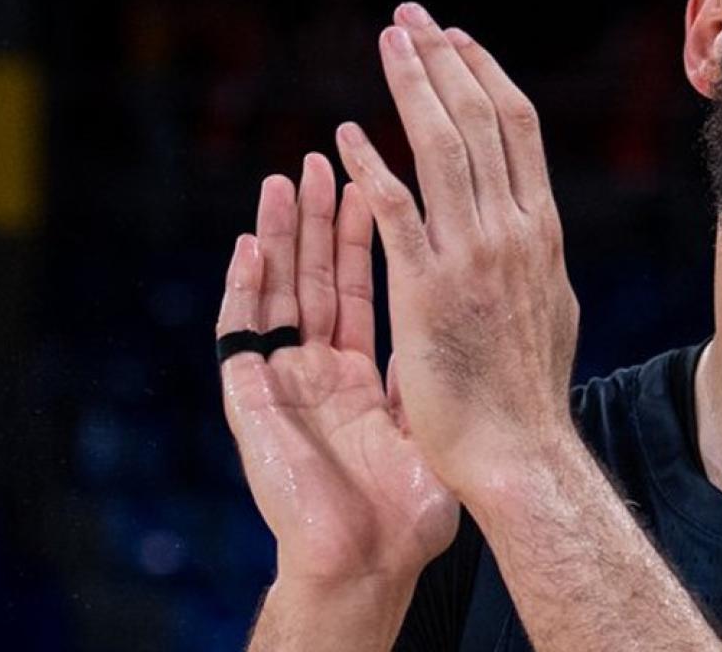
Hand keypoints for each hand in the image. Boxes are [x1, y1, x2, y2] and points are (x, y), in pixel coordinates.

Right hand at [215, 155, 458, 586]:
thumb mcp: (428, 428)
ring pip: (275, 293)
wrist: (367, 564)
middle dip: (318, 215)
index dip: (362, 234)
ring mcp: (282, 384)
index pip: (359, 285)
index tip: (372, 177)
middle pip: (313, 276)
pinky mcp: (251, 402)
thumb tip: (480, 332)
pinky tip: (250, 244)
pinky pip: (241, 336)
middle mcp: (316, 371)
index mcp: (357, 374)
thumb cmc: (407, 512)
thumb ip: (435, 377)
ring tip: (285, 177)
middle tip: (325, 156)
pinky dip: (244, 288)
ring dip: (280, 235)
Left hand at [333, 3, 579, 497]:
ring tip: (387, 43)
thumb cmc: (531, 389)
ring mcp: (473, 256)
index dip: (483, 74)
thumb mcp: (552, 303)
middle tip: (411, 17)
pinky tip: (343, 139)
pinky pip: (397, 212)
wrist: (522, 449)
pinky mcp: (429, 290)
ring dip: (412, 87)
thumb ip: (534, 255)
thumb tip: (530, 222)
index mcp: (541, 228)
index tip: (456, 38)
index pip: (516, 127)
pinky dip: (370, 168)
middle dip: (444, 59)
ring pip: (442, 148)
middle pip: (480, 120)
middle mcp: (513, 230)